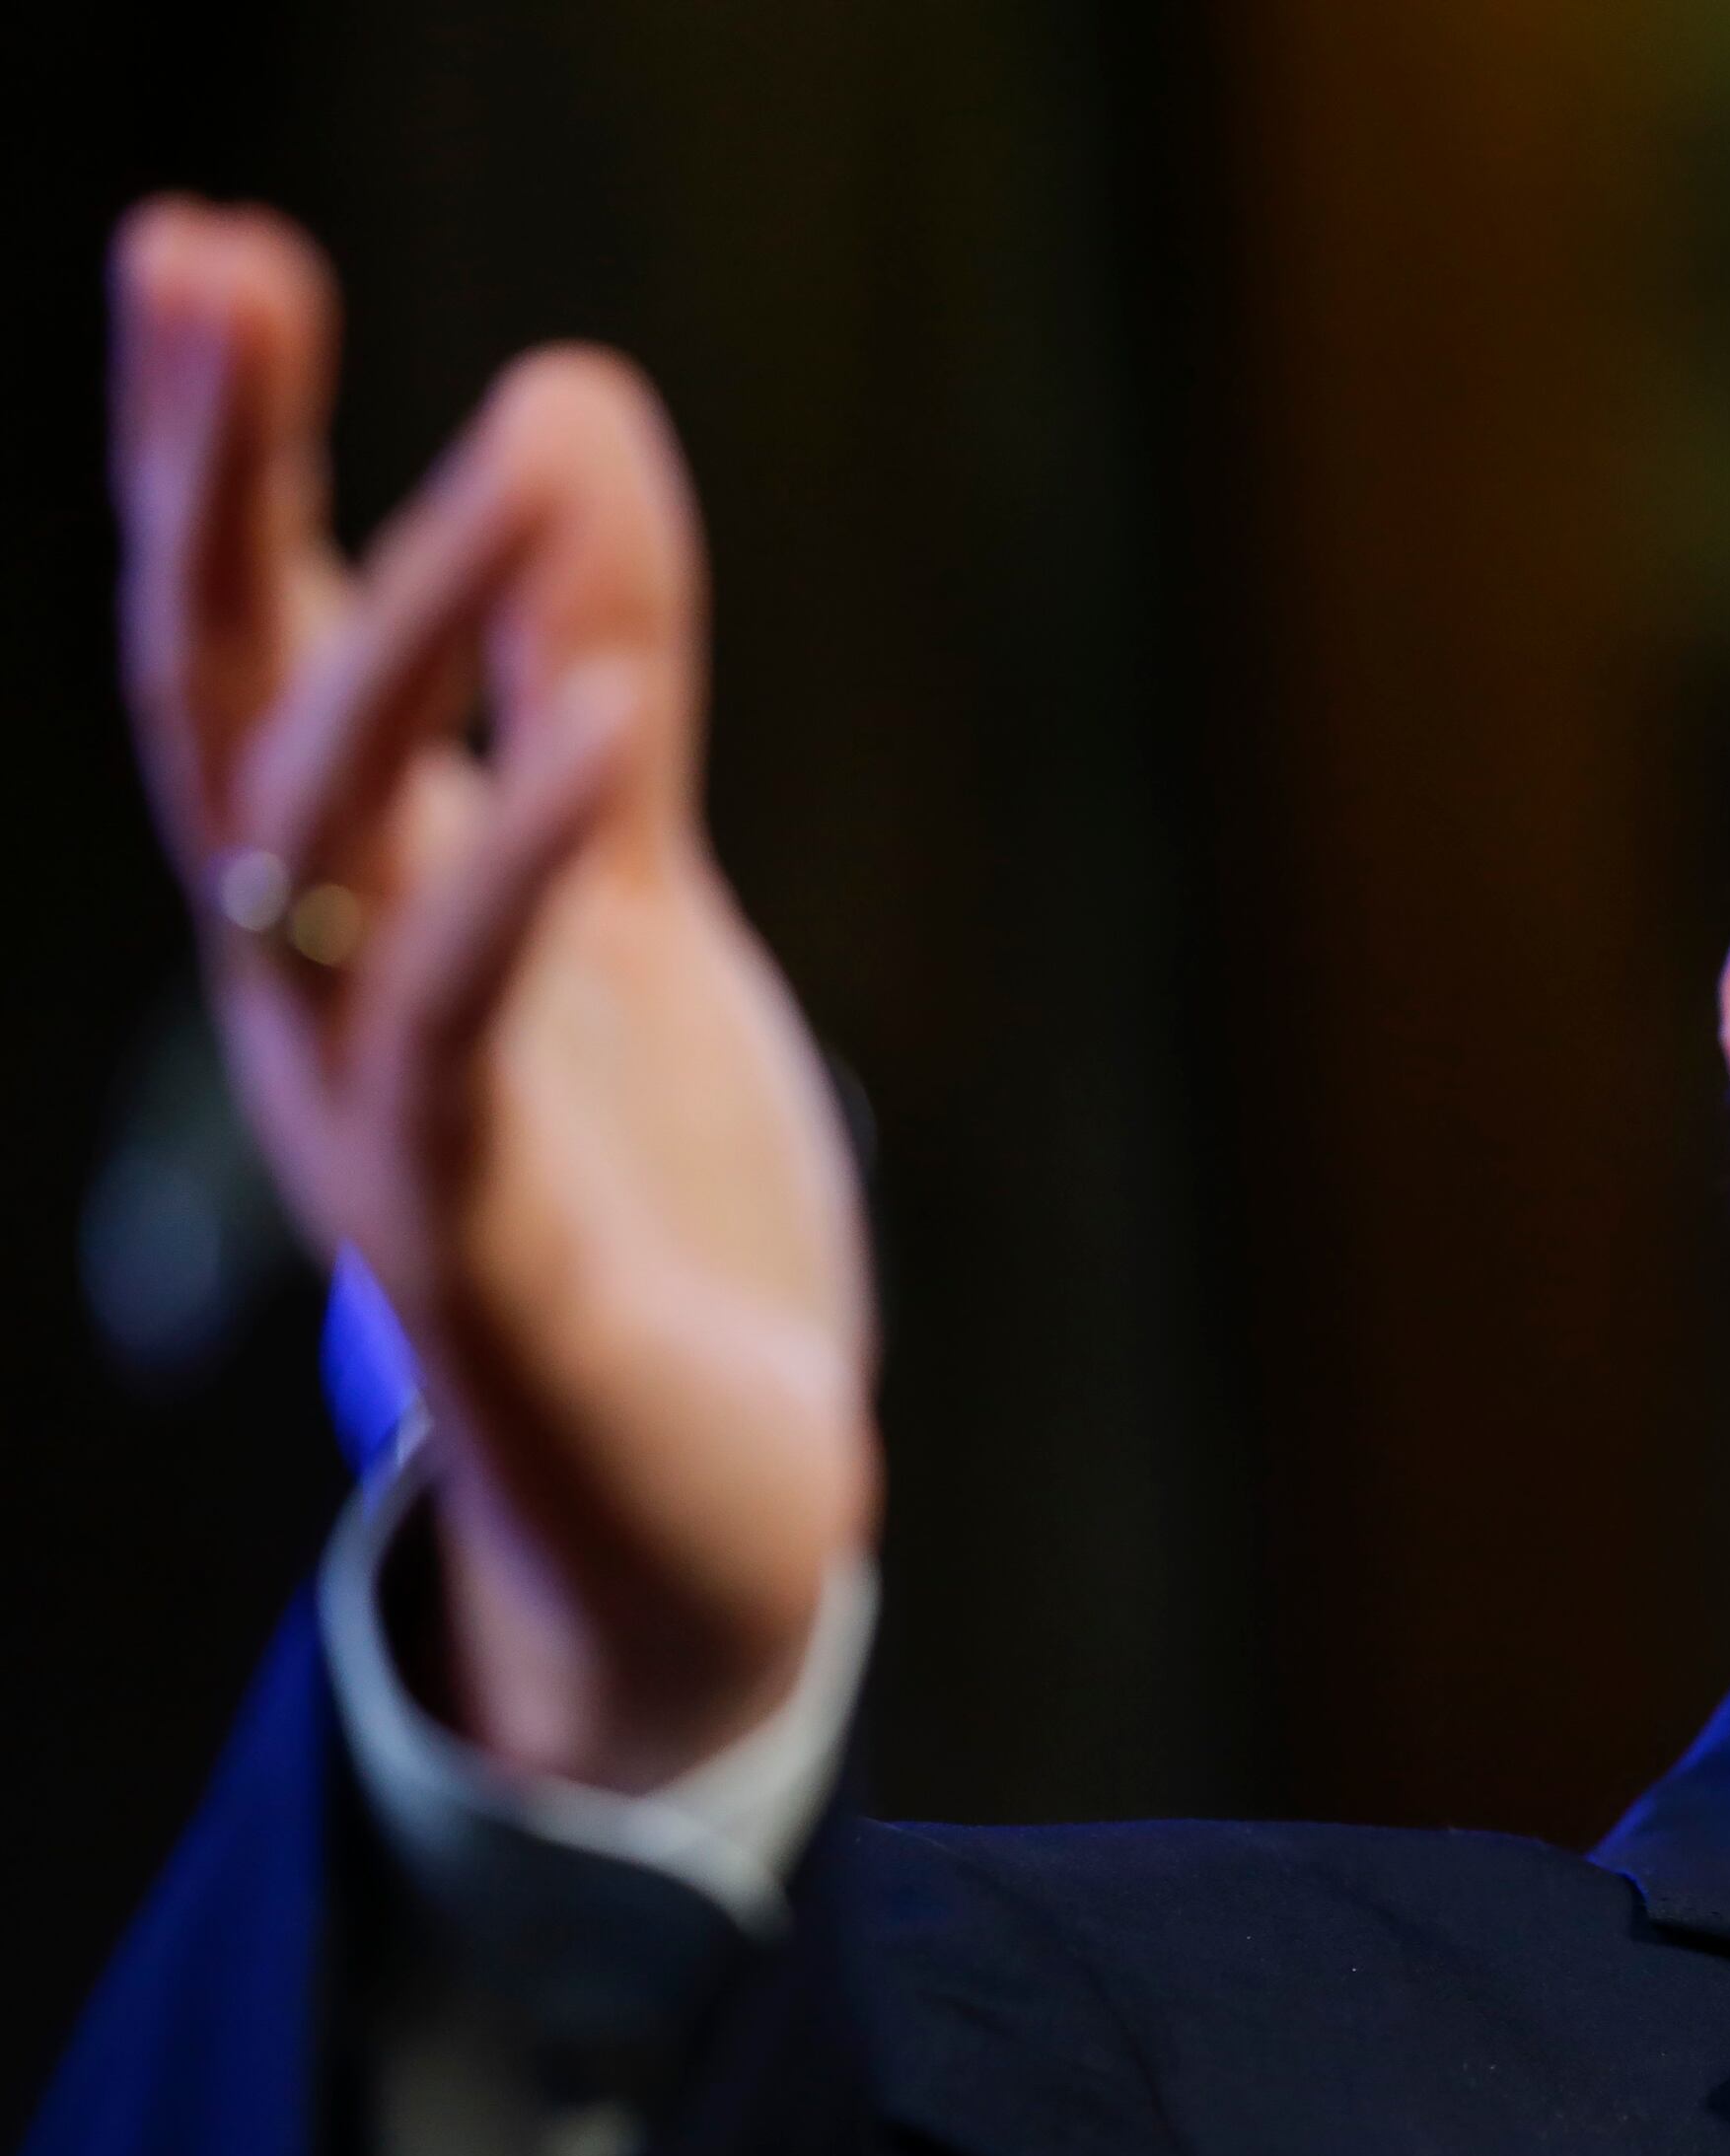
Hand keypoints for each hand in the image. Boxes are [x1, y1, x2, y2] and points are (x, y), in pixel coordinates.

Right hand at [112, 201, 877, 1790]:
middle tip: (212, 256)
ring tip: (513, 456)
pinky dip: (518, 866)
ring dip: (415, 640)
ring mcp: (379, 1121)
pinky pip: (467, 1028)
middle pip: (225, 706)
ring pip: (335, 847)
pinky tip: (606, 724)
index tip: (203, 242)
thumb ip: (596, 675)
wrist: (701, 1515)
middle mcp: (316, 994)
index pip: (246, 642)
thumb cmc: (643, 1200)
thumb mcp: (631, 892)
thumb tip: (570, 397)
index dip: (211, 451)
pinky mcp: (485, 1244)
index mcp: (347, 903)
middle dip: (212, 485)